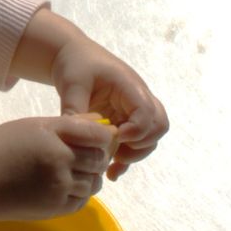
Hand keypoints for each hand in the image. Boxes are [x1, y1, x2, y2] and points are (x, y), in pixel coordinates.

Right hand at [0, 115, 115, 230]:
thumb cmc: (1, 148)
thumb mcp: (33, 126)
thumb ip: (69, 124)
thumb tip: (101, 123)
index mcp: (54, 135)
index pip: (98, 135)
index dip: (105, 137)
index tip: (99, 139)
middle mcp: (61, 160)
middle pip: (99, 159)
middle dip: (98, 157)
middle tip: (86, 155)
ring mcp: (60, 186)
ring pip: (94, 182)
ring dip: (89, 177)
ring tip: (72, 172)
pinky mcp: (56, 207)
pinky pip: (82, 200)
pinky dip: (80, 193)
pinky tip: (65, 186)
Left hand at [14, 11, 169, 180]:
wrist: (74, 57)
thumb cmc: (75, 65)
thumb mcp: (72, 85)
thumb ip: (74, 110)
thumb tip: (74, 139)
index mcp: (129, 85)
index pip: (147, 111)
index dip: (136, 130)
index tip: (113, 138)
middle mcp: (139, 98)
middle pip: (158, 126)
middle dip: (140, 145)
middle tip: (116, 155)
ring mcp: (135, 110)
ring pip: (151, 138)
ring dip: (135, 155)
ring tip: (111, 169)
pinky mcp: (127, 121)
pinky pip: (137, 143)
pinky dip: (127, 158)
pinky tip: (111, 172)